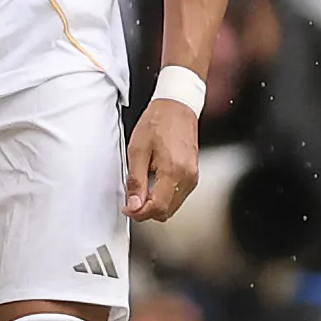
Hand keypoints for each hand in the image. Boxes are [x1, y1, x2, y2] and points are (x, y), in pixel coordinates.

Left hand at [125, 98, 199, 222]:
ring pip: (173, 206)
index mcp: (174, 171)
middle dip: (147, 211)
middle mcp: (188, 177)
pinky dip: (164, 197)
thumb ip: (136, 181)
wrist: (176, 107)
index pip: (158, 208)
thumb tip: (134, 205)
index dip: (139, 213)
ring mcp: (193, 177)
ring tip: (140, 191)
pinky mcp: (193, 175)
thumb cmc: (158, 122)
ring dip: (155, 205)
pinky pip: (178, 196)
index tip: (128, 208)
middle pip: (167, 211)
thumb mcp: (138, 151)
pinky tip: (152, 186)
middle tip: (131, 201)